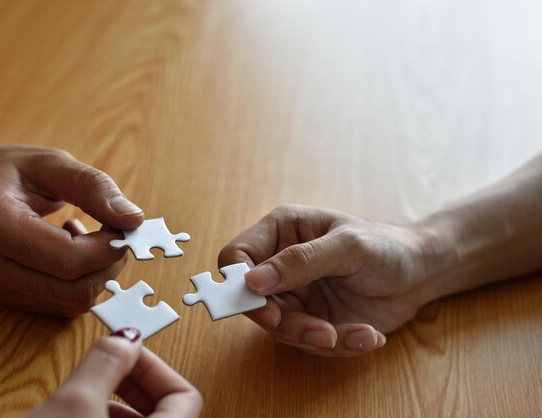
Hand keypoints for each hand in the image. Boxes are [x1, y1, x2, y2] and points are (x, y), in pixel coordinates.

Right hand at [0, 127, 142, 315]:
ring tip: (87, 236)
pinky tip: (73, 250)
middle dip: (109, 265)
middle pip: (75, 291)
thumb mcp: (50, 163)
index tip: (124, 224)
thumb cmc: (4, 170)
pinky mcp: (8, 297)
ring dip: (98, 275)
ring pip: (72, 304)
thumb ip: (93, 187)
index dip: (109, 247)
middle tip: (113, 232)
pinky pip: (62, 305)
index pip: (70, 260)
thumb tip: (134, 219)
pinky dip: (82, 282)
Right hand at [25, 328, 202, 417]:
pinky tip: (71, 416)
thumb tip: (125, 336)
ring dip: (113, 404)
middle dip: (131, 384)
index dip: (155, 367)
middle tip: (103, 367)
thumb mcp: (74, 403)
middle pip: (163, 409)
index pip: (186, 395)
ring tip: (80, 394)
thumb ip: (106, 362)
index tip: (124, 353)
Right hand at [219, 205, 431, 356]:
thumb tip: (252, 280)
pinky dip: (340, 346)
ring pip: (281, 328)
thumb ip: (300, 261)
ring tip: (361, 334)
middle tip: (323, 333)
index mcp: (281, 232)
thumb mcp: (347, 247)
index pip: (236, 255)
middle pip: (255, 301)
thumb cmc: (385, 246)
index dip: (239, 283)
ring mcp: (295, 295)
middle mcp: (280, 264)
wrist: (421, 273)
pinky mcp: (312, 320)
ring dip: (318, 338)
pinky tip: (369, 335)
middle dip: (288, 323)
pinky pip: (309, 342)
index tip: (267, 307)